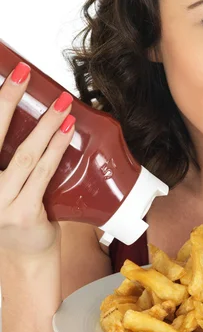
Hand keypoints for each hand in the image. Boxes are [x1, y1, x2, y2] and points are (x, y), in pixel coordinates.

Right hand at [0, 63, 75, 257]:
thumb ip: (10, 155)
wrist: (24, 258)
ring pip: (25, 154)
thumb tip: (36, 115)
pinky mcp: (21, 214)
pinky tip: (68, 131)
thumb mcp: (4, 182)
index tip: (8, 74)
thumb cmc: (16, 212)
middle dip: (7, 99)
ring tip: (62, 103)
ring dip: (45, 124)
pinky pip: (43, 173)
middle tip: (23, 73)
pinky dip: (56, 148)